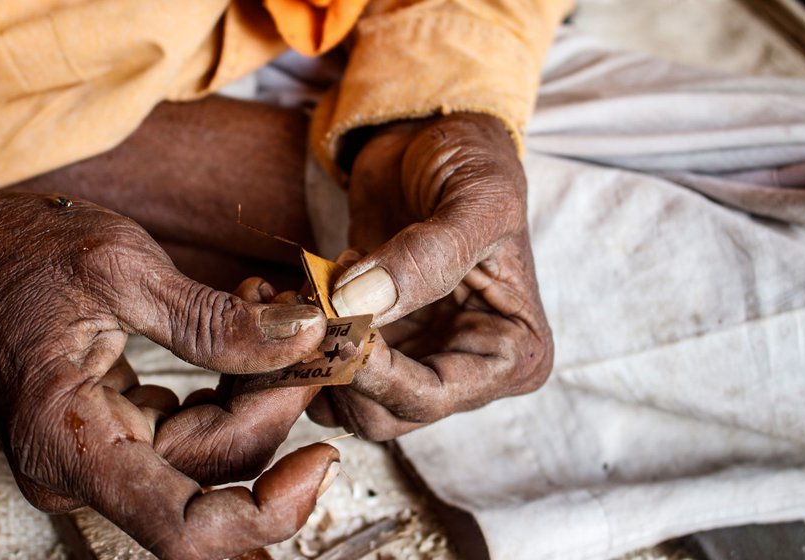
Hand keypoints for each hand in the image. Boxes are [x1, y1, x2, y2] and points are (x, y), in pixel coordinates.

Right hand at [0, 191, 336, 558]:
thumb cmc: (20, 253)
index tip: (320, 461)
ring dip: (258, 387)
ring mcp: (104, 449)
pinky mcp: (123, 426)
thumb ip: (213, 320)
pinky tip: (244, 339)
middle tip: (305, 330)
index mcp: (67, 442)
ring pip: (217, 445)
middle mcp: (85, 465)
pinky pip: (200, 424)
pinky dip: (233, 385)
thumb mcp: (120, 271)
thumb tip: (301, 336)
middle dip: (274, 401)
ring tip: (270, 313)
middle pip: (218, 467)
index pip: (183, 527)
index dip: (267, 512)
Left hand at [308, 113, 552, 439]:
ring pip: (344, 402)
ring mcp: (415, 359)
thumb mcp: (473, 199)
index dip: (376, 374)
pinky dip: (297, 342)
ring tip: (300, 290)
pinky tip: (292, 292)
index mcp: (513, 353)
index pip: (434, 396)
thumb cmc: (471, 161)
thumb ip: (427, 256)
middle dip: (335, 367)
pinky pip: (325, 369)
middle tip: (305, 307)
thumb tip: (359, 305)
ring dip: (308, 356)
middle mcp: (465, 368)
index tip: (333, 324)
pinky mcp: (373, 342)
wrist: (429, 139)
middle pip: (384, 414)